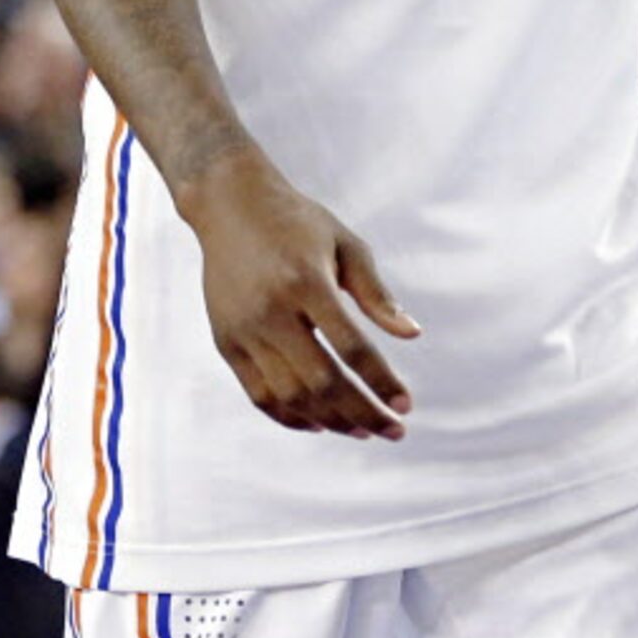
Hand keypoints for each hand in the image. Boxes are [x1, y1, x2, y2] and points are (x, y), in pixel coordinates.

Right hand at [175, 145, 418, 440]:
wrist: (228, 206)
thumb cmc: (296, 223)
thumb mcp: (345, 244)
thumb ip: (376, 293)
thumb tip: (412, 335)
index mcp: (306, 281)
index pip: (351, 347)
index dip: (382, 382)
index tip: (406, 406)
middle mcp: (271, 310)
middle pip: (322, 381)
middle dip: (363, 413)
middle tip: (393, 431)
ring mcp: (244, 329)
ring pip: (291, 395)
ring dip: (331, 421)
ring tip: (361, 430)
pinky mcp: (226, 341)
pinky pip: (259, 395)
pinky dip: (291, 417)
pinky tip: (319, 423)